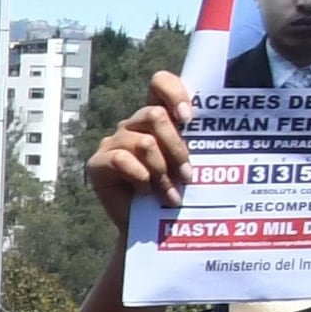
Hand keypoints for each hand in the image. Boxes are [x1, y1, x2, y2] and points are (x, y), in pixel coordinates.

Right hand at [85, 71, 188, 230]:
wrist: (149, 227)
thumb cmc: (173, 192)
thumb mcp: (187, 162)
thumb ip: (193, 140)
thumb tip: (213, 127)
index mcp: (156, 117)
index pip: (159, 83)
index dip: (174, 92)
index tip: (189, 119)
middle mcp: (132, 124)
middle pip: (155, 115)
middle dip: (176, 147)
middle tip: (188, 175)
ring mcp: (113, 142)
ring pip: (144, 142)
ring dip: (162, 171)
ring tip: (170, 195)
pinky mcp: (97, 164)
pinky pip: (122, 160)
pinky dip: (140, 178)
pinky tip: (145, 193)